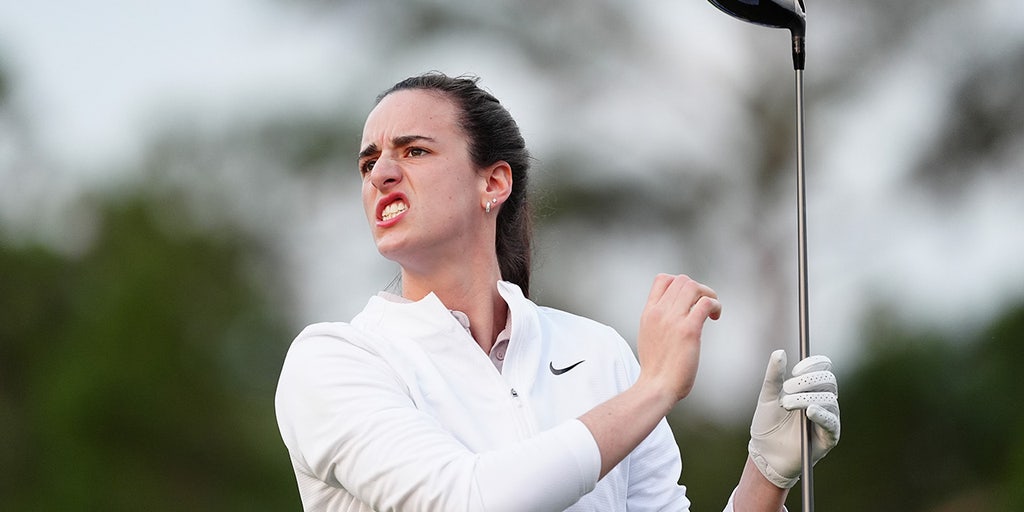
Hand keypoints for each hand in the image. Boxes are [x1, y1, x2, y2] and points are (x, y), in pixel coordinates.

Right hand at [636, 274, 721, 402]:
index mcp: (649, 313)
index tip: (688, 300)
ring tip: (711, 311)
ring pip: (693, 287)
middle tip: (704, 306)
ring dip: (708, 294)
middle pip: (682, 280)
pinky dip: (715, 306)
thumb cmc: (656, 368)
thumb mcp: (648, 336)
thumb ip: (658, 321)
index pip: (662, 279)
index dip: (680, 284)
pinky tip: (715, 317)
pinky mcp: (689, 330)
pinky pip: (706, 303)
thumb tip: (673, 313)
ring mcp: (673, 320)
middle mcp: (659, 312)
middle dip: (698, 289)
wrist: (656, 386)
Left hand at [748, 350, 840, 487]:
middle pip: (828, 380)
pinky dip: (822, 414)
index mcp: (809, 388)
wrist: (765, 453)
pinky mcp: (829, 436)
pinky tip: (809, 411)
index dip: (813, 365)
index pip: (822, 368)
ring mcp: (827, 418)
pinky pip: (831, 421)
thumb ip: (774, 375)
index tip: (795, 370)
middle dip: (808, 381)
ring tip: (786, 404)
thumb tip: (779, 352)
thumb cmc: (767, 424)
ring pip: (828, 399)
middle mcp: (822, 400)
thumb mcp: (767, 397)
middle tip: (788, 388)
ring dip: (806, 398)